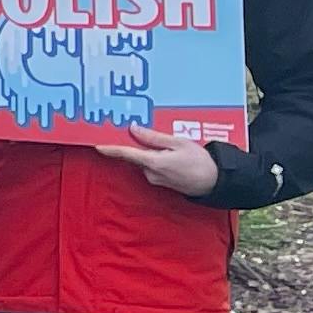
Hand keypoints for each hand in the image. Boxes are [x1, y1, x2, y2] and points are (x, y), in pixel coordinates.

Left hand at [98, 128, 223, 197]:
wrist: (215, 182)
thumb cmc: (199, 162)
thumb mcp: (178, 143)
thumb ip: (154, 137)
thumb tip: (134, 130)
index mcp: (153, 162)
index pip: (127, 154)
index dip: (111, 149)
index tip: (97, 146)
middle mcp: (150, 173)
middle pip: (135, 156)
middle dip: (136, 144)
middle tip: (139, 131)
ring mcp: (155, 179)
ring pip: (145, 161)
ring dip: (150, 151)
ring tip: (168, 145)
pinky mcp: (160, 182)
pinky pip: (152, 166)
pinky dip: (155, 158)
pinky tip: (169, 154)